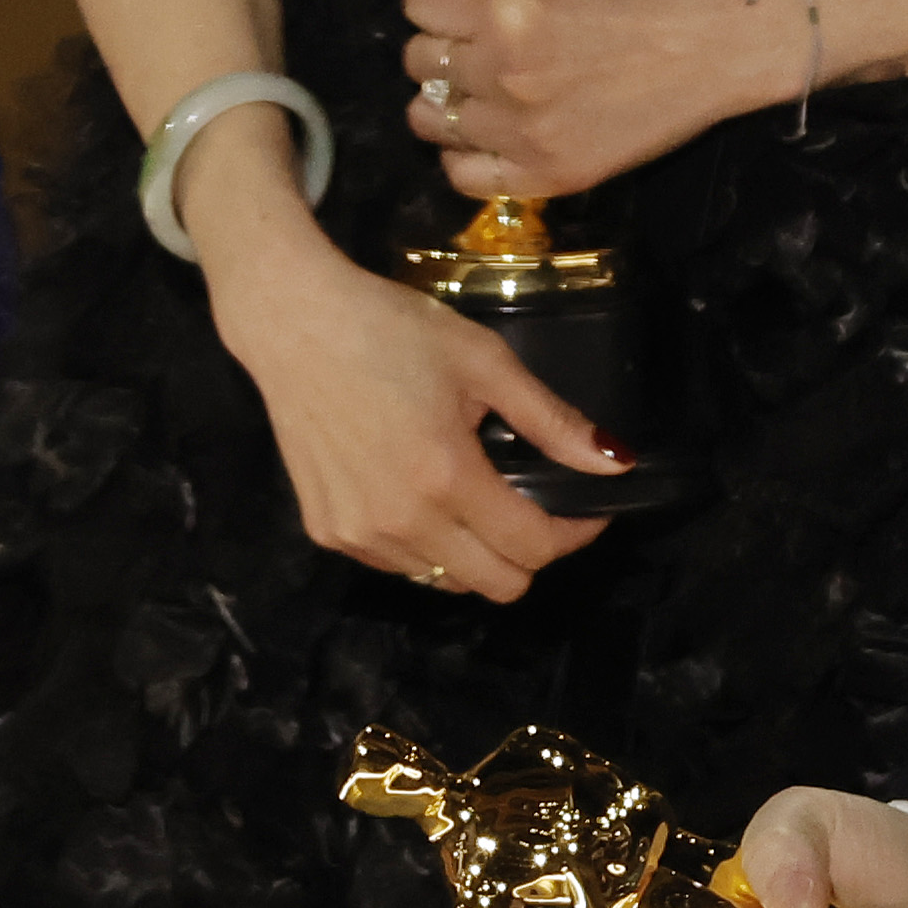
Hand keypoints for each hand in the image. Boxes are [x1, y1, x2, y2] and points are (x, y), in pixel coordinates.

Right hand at [193, 174, 624, 602]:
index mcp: (447, 477)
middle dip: (531, 553)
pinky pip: (400, 565)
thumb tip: (615, 463)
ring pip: (447, 581)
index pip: (534, 548)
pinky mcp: (327, 532)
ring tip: (470, 492)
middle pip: (498, 586)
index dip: (576, 533)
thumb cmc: (391, 329)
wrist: (293, 322)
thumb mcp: (483, 361)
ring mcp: (359, 533)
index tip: (588, 506)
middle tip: (533, 505)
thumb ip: (552, 420)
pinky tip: (418, 492)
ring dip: (475, 551)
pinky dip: (425, 544)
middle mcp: (401, 521)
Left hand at [398, 0, 805, 204]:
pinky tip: (492, 133)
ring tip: (481, 88)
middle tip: (476, 41)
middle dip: (442, 44)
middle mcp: (501, 70)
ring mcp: (523, 129)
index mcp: (503, 4)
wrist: (725, 37)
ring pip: (429, 119)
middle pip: (418, 59)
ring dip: (447, 99)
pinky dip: (467, 155)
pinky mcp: (550, 173)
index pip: (417, 2)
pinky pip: (464, 176)